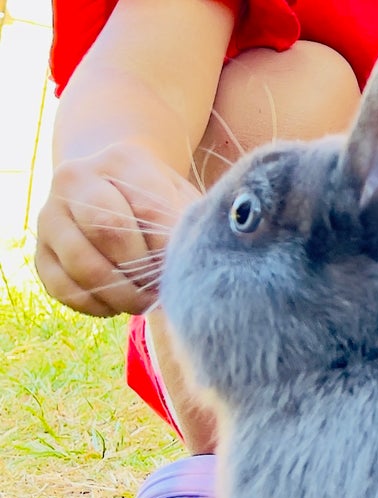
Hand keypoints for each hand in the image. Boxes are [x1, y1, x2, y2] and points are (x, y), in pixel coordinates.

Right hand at [35, 143, 199, 316]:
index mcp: (121, 162)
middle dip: (143, 272)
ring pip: (83, 266)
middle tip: (163, 291)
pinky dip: (97, 306)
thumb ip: (185, 226)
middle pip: (108, 232)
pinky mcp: (41, 252)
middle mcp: (74, 180)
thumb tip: (188, 268)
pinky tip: (118, 304)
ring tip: (145, 301)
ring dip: (122, 296)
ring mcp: (51, 216)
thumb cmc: (158, 201)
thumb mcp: (179, 200)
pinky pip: (64, 290)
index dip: (168, 252)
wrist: (111, 189)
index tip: (184, 272)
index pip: (148, 212)